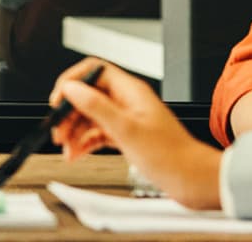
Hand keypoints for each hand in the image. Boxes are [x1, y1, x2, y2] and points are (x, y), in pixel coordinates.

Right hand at [48, 59, 223, 211]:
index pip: (94, 70)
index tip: (59, 100)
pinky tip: (76, 153)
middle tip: (58, 129)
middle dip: (69, 112)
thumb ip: (97, 106)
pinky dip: (84, 143)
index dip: (73, 81)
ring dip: (74, 131)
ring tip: (66, 147)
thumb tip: (72, 88)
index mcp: (130, 91)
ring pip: (90, 117)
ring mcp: (126, 120)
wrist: (193, 180)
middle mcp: (127, 102)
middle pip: (88, 95)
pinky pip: (97, 134)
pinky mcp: (126, 137)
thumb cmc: (171, 156)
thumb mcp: (127, 130)